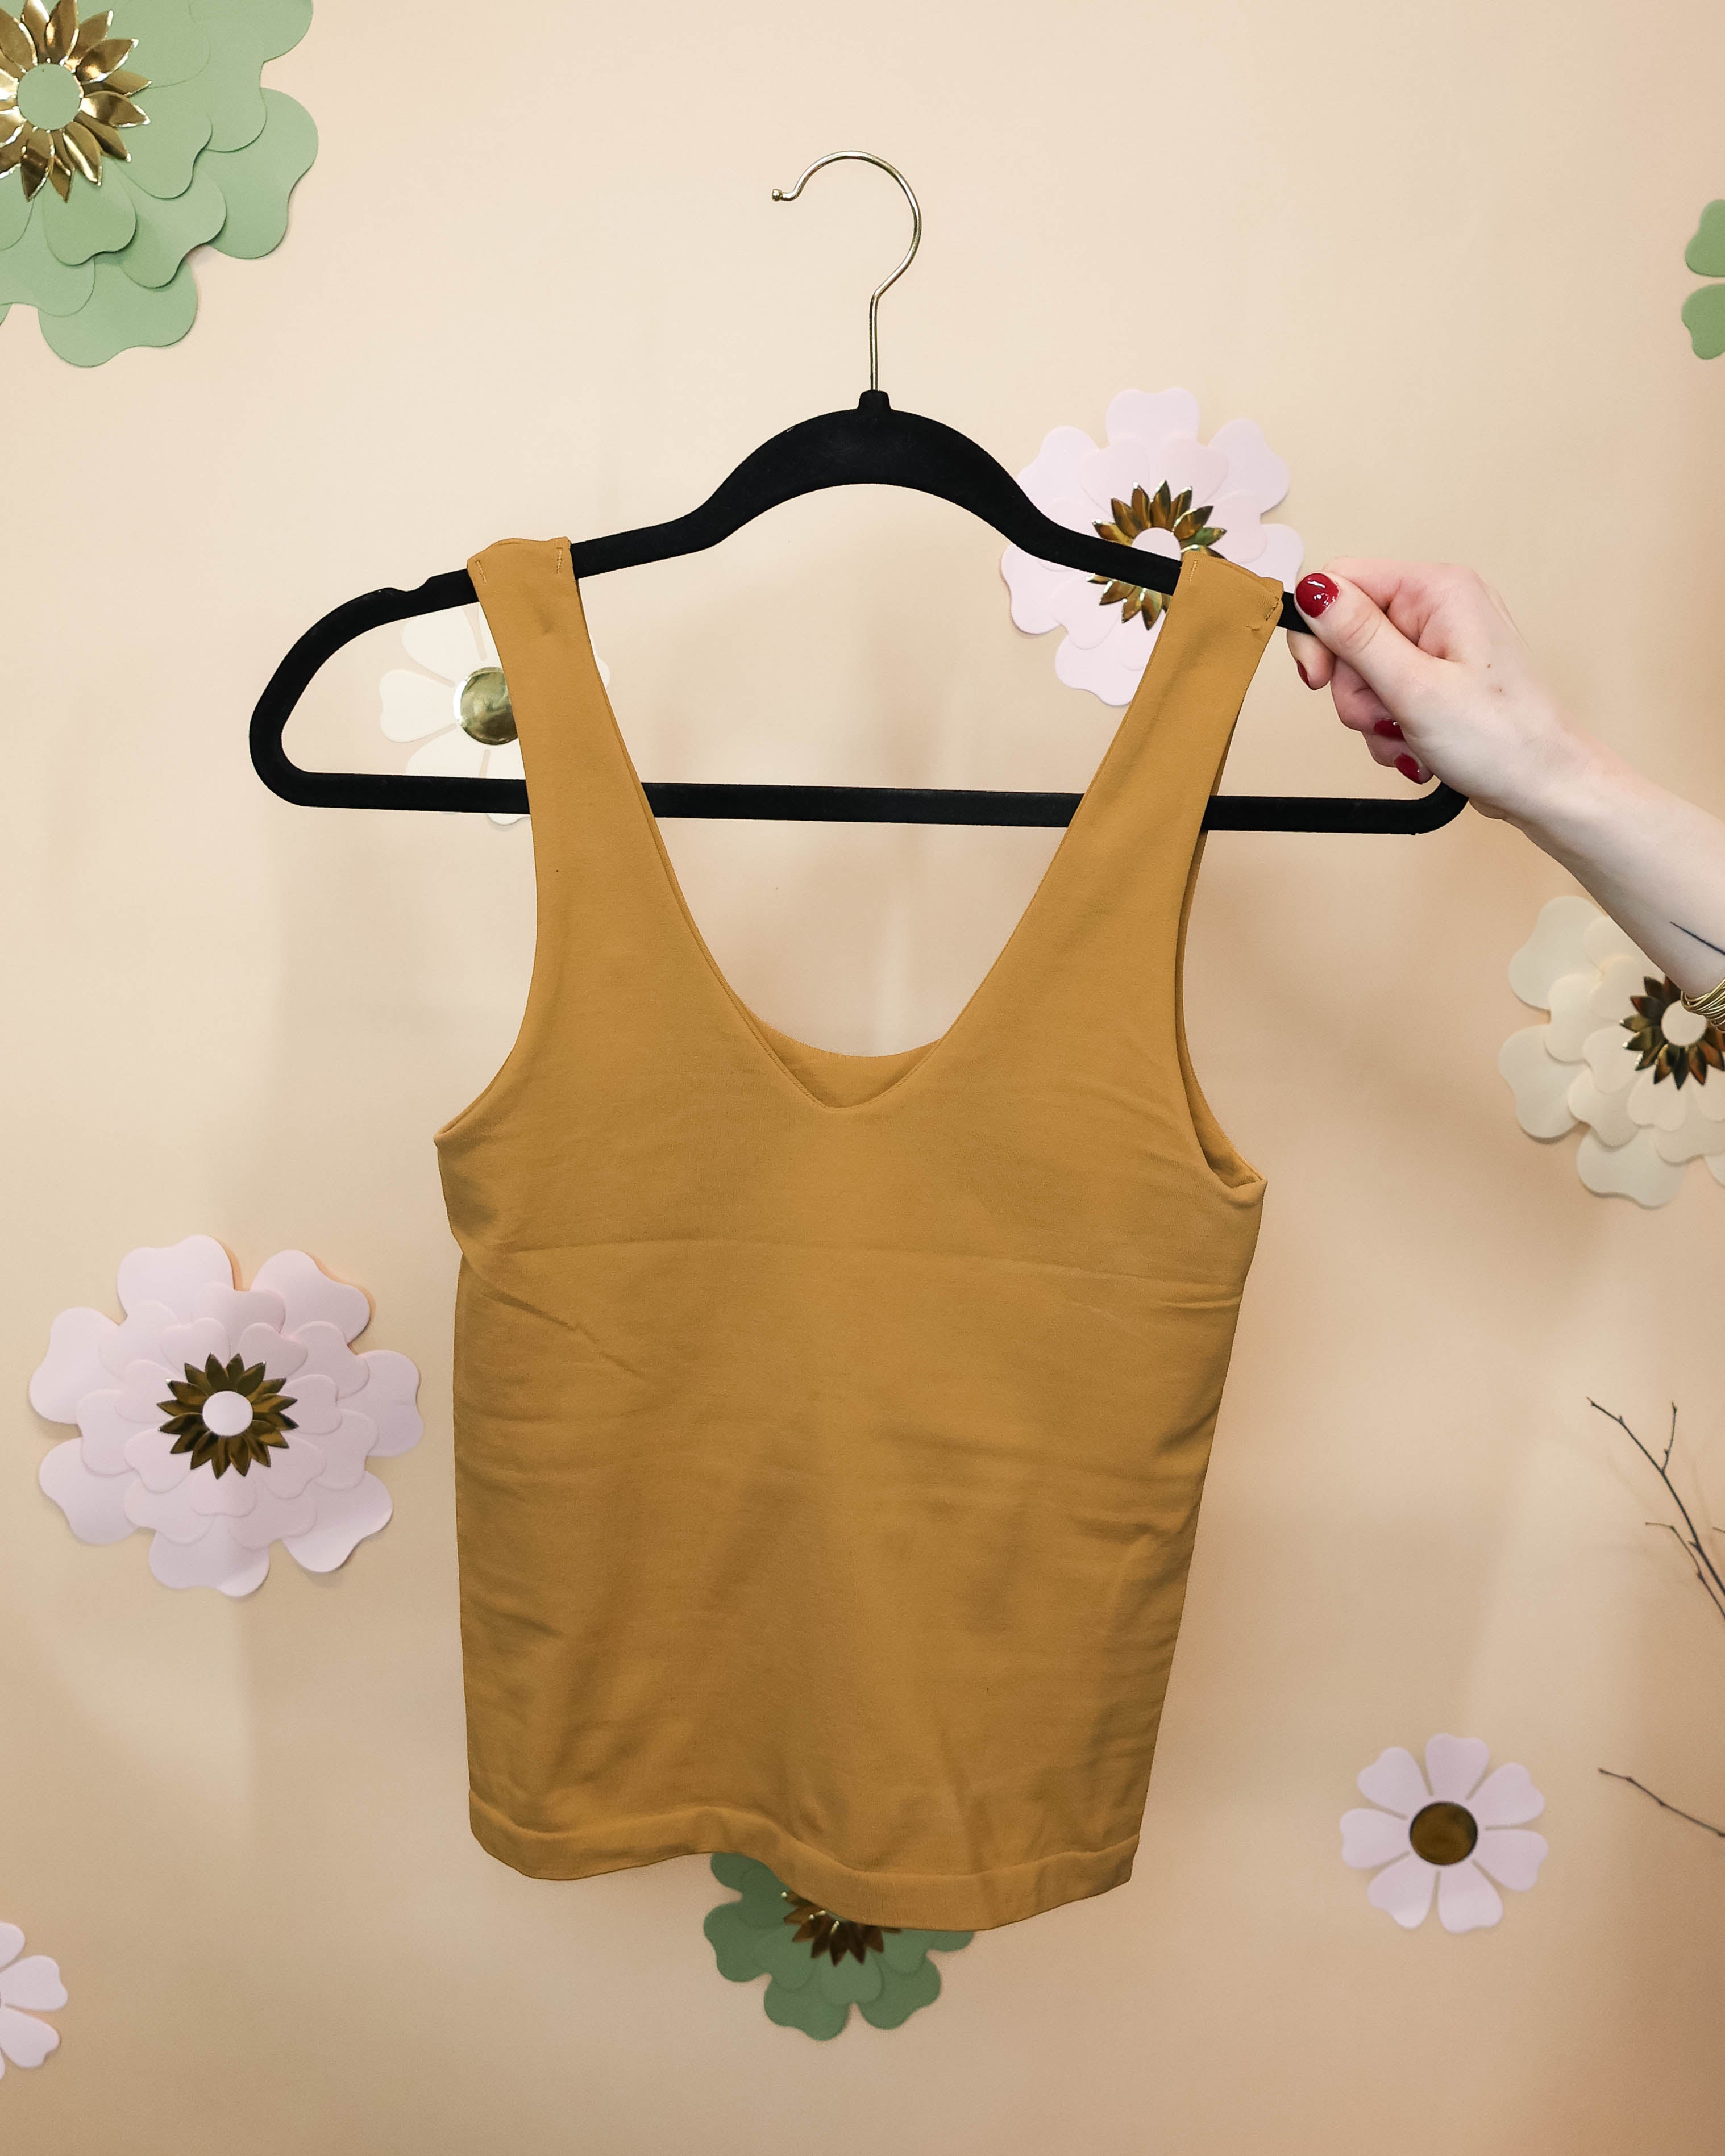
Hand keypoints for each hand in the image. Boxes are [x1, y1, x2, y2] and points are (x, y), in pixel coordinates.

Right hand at [1286, 561, 1594, 826]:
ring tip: (1407, 737)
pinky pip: (1384, 692)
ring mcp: (1440, 641)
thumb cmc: (1501, 740)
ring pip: (1362, 671)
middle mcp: (1440, 606)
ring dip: (1372, 715)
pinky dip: (1389, 724)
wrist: (1545, 786)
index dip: (1319, 632)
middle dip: (1354, 688)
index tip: (1318, 681)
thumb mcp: (1414, 688)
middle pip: (1348, 633)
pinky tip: (1415, 744)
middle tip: (1384, 718)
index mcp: (1438, 590)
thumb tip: (1312, 591)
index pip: (1342, 581)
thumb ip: (1357, 636)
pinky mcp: (1439, 674)